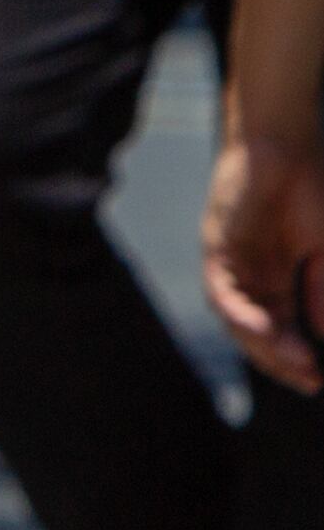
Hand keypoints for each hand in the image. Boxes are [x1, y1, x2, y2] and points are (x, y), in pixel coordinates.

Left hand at [206, 116, 323, 395]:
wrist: (286, 147)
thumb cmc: (313, 192)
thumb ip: (323, 293)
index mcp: (278, 283)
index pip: (283, 333)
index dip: (298, 359)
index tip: (319, 381)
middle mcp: (252, 280)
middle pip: (258, 335)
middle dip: (282, 362)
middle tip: (310, 380)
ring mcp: (232, 267)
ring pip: (238, 321)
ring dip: (264, 347)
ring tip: (297, 363)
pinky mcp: (215, 250)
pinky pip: (221, 293)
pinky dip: (240, 316)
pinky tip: (263, 332)